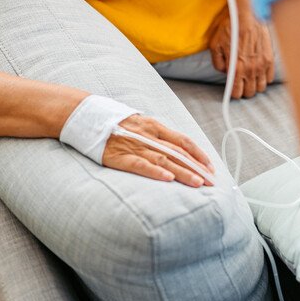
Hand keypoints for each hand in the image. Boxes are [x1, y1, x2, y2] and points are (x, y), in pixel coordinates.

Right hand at [101, 114, 215, 187]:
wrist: (87, 117)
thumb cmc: (116, 123)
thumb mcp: (140, 124)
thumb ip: (156, 136)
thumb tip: (175, 148)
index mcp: (155, 126)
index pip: (183, 140)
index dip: (198, 154)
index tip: (211, 167)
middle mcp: (148, 135)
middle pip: (178, 152)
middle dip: (197, 167)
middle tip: (212, 181)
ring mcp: (135, 146)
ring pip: (164, 159)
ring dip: (183, 172)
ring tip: (198, 183)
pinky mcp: (120, 156)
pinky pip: (140, 165)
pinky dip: (155, 171)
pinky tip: (167, 179)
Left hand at [208, 8, 275, 98]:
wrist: (247, 15)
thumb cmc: (230, 28)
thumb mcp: (215, 45)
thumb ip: (218, 63)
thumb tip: (225, 71)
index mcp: (236, 69)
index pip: (236, 93)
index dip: (233, 92)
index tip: (232, 87)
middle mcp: (250, 70)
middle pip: (250, 93)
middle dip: (244, 90)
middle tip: (241, 82)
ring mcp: (262, 65)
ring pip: (261, 87)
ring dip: (255, 84)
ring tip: (250, 77)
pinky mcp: (270, 58)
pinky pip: (270, 77)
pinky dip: (265, 77)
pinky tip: (259, 70)